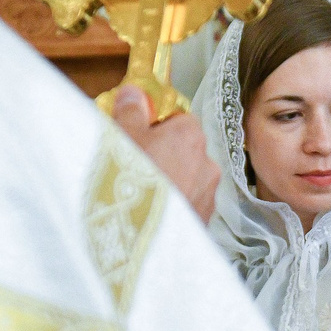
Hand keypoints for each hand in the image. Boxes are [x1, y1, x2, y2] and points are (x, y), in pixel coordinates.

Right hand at [112, 87, 217, 221]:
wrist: (139, 237)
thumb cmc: (130, 180)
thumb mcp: (121, 136)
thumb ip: (130, 110)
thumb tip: (134, 93)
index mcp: (190, 135)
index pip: (180, 120)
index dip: (158, 127)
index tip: (140, 136)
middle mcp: (207, 163)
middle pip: (186, 151)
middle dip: (166, 156)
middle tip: (137, 167)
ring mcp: (208, 195)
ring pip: (190, 179)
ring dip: (172, 182)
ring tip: (144, 195)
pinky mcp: (204, 222)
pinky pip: (189, 205)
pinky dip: (175, 206)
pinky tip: (154, 213)